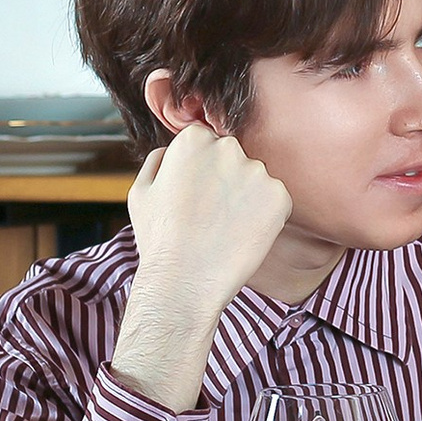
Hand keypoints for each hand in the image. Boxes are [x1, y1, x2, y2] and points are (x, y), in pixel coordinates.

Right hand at [109, 126, 291, 411]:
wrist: (185, 280)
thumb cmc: (159, 239)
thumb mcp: (141, 191)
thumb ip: (159, 160)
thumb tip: (172, 150)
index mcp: (193, 139)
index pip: (206, 141)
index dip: (200, 171)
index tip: (195, 195)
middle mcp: (228, 148)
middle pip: (234, 157)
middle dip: (226, 179)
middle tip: (210, 214)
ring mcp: (257, 171)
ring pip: (255, 180)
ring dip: (246, 198)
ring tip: (224, 229)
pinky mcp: (280, 196)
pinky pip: (276, 201)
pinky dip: (266, 216)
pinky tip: (243, 236)